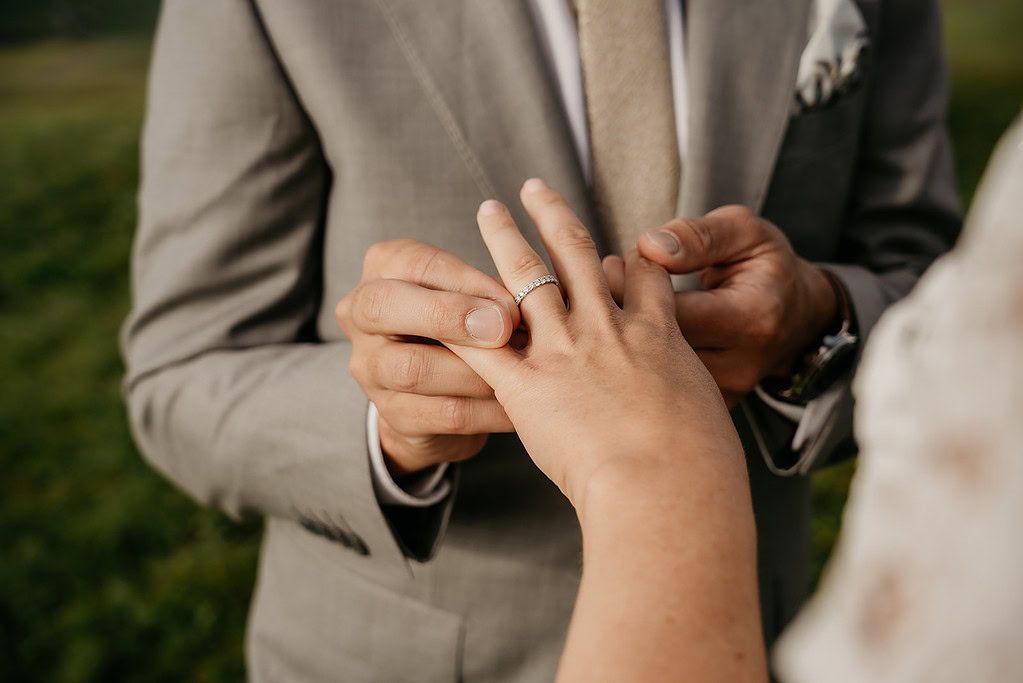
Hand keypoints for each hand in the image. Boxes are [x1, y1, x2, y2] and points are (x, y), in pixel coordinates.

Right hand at [335, 240, 519, 476]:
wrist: (442, 389)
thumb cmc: (464, 324)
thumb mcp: (474, 296)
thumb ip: (490, 295)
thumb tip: (518, 306)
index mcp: (382, 268)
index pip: (414, 264)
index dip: (464, 281)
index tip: (509, 302)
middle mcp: (359, 314)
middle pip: (384, 307)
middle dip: (448, 316)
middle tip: (501, 331)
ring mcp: (368, 367)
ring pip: (411, 368)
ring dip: (474, 372)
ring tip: (520, 373)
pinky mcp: (390, 414)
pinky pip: (441, 413)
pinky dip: (485, 411)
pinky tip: (516, 408)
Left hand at [446, 180, 743, 509]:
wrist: (667, 482)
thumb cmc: (700, 465)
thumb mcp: (709, 417)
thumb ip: (688, 403)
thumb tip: (688, 420)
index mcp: (656, 334)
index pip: (643, 277)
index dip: (628, 256)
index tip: (618, 248)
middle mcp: (607, 328)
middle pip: (577, 254)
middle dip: (554, 216)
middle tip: (535, 186)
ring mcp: (564, 351)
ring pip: (528, 277)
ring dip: (504, 238)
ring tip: (488, 209)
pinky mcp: (527, 385)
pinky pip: (483, 343)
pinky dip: (459, 319)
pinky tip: (439, 296)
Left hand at [604, 206, 837, 406]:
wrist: (798, 314)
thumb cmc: (765, 266)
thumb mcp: (742, 232)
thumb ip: (697, 236)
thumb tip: (649, 246)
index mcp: (752, 317)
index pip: (673, 313)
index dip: (633, 288)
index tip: (619, 265)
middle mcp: (741, 363)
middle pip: (657, 352)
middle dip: (620, 320)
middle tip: (604, 288)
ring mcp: (727, 391)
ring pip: (654, 378)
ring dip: (625, 347)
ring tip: (615, 312)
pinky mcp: (713, 406)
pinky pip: (662, 393)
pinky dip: (639, 369)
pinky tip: (630, 343)